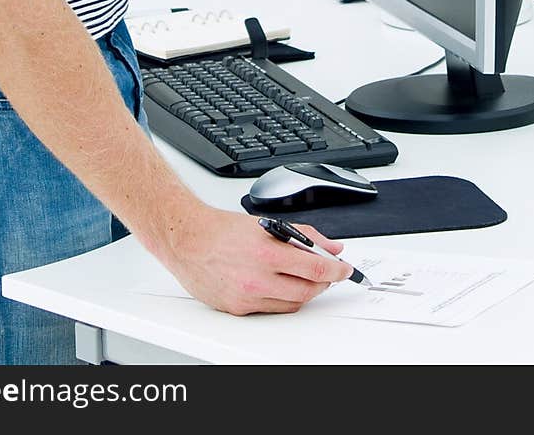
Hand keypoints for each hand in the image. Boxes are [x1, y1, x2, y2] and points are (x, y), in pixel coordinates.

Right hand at [164, 205, 350, 314]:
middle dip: (324, 283)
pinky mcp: (239, 309)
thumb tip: (330, 246)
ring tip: (306, 278)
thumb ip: (303, 236)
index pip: (316, 268)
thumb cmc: (222, 230)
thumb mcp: (267, 224)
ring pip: (291, 303)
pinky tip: (282, 286)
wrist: (188, 241)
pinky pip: (272, 309)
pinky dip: (283, 299)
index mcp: (267, 253)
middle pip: (307, 290)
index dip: (337, 270)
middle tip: (328, 273)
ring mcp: (248, 297)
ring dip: (305, 292)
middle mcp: (258, 278)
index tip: (345, 268)